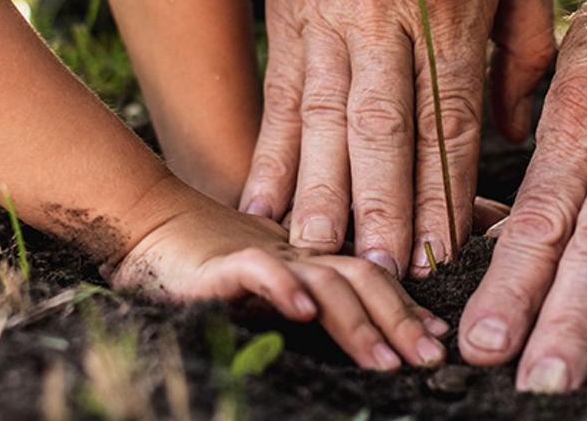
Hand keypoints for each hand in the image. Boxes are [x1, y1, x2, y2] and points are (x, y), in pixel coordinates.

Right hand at [107, 190, 449, 369]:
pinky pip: (257, 271)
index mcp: (312, 257)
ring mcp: (263, 253)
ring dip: (359, 322)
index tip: (439, 339)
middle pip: (363, 275)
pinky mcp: (222, 262)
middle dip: (401, 319)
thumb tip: (339, 323)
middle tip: (430, 358)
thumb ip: (312, 294)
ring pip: (324, 279)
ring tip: (386, 360)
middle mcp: (297, 251)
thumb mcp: (272, 279)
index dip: (409, 305)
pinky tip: (303, 312)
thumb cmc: (209, 262)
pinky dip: (283, 288)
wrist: (147, 225)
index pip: (373, 273)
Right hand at [240, 0, 554, 278]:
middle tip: (381, 277)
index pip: (448, 114)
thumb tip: (517, 127)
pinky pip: (279, 90)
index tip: (444, 253)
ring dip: (320, 193)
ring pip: (322, 118)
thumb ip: (529, 38)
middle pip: (381, 128)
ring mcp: (326, 8)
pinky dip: (271, 149)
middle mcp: (383, 9)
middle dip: (381, 210)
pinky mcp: (287, 5)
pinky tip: (262, 199)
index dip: (445, 190)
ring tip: (316, 256)